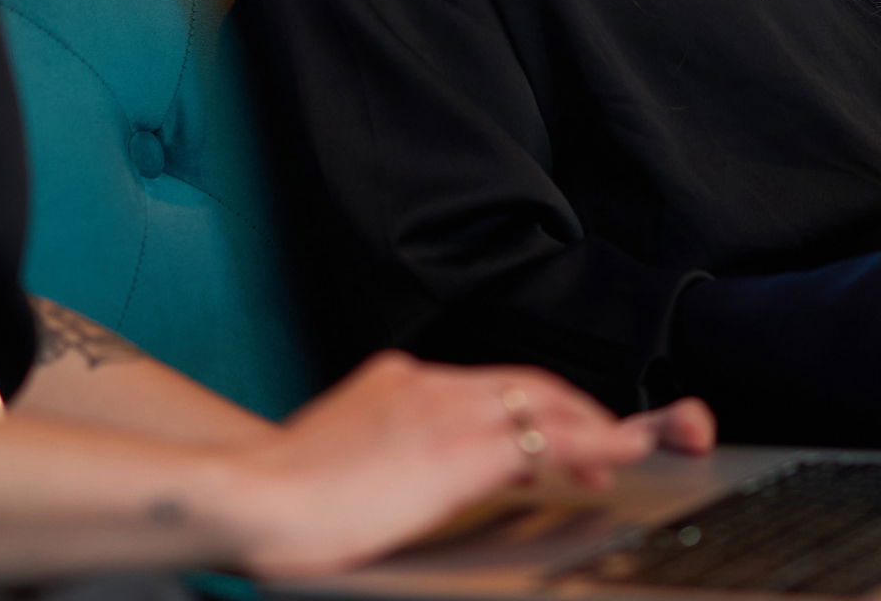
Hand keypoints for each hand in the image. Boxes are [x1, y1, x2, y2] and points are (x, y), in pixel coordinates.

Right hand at [214, 351, 713, 577]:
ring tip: (630, 449)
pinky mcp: (458, 448)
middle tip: (613, 443)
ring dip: (593, 425)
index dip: (533, 406)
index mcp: (394, 383)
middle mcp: (426, 382)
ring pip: (543, 402)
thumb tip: (395, 482)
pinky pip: (545, 436)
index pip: (485, 383)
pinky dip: (593, 441)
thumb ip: (380, 457)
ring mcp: (444, 409)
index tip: (560, 433)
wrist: (250, 498)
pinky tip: (620, 454)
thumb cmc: (277, 499)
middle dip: (577, 409)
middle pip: (524, 382)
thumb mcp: (338, 462)